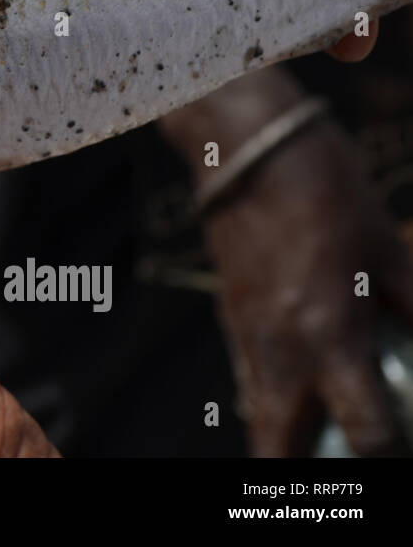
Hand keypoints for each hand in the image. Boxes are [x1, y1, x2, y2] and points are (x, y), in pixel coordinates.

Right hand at [160, 68, 412, 455]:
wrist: (246, 151)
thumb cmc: (327, 194)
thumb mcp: (392, 251)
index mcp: (330, 338)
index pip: (366, 432)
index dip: (391, 452)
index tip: (403, 446)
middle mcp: (282, 350)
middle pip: (280, 448)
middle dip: (304, 476)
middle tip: (339, 469)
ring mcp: (248, 336)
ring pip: (259, 417)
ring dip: (285, 440)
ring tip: (316, 444)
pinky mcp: (231, 316)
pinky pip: (247, 379)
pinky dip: (269, 399)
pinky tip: (295, 387)